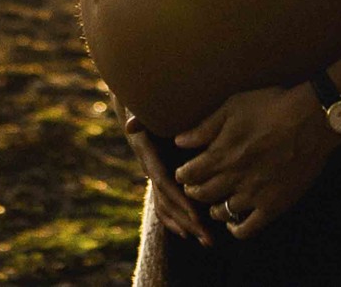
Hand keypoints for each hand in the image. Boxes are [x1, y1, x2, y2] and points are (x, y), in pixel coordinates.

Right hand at [120, 106, 214, 247]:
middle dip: (189, 220)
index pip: (165, 184)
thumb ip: (140, 114)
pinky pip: (165, 203)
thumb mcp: (144, 104)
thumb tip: (131, 125)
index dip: (180, 200)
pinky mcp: (160, 174)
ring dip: (186, 224)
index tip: (197, 216)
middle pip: (169, 201)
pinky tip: (190, 234)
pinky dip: (176, 220)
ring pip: (167, 206)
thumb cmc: (145, 99)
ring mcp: (154, 172)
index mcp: (148, 153)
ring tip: (207, 241)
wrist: (136, 100)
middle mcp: (149, 167)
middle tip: (209, 238)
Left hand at [171, 83, 340, 238]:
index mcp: (221, 154)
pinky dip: (235, 229)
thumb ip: (205, 127)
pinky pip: (247, 228)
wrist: (312, 119)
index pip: (188, 174)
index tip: (183, 172)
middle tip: (194, 186)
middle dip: (193, 190)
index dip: (182, 174)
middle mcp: (233, 178)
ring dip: (212, 208)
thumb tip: (179, 141)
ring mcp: (253, 195)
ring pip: (220, 212)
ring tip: (214, 201)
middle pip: (201, 194)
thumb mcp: (234, 106)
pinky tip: (232, 222)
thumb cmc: (272, 107)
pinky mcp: (273, 206)